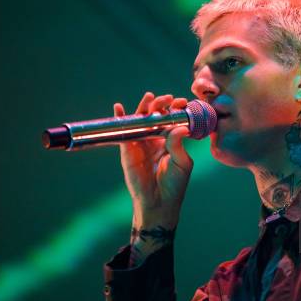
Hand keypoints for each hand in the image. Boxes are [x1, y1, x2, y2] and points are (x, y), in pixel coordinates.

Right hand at [113, 92, 192, 248]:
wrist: (158, 202)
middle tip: (166, 99)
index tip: (182, 102)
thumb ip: (178, 144)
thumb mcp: (182, 163)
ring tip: (149, 97)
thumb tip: (180, 127)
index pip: (172, 120)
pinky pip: (123, 132)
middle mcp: (155, 139)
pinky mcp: (127, 150)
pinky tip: (119, 108)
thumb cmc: (174, 184)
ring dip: (144, 107)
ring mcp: (141, 143)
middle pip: (155, 116)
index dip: (175, 109)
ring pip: (140, 120)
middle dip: (160, 105)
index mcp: (170, 141)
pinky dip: (120, 118)